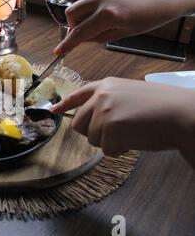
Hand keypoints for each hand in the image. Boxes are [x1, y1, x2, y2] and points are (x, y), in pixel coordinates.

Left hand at [50, 77, 194, 162]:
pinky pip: (106, 149)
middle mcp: (101, 95)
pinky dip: (119, 150)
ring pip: (92, 138)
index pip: (77, 95)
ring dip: (109, 143)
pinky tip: (135, 139)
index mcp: (105, 85)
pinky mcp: (110, 127)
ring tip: (131, 132)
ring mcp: (104, 110)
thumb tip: (90, 120)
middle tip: (116, 133)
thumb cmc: (160, 108)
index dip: (64, 105)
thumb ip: (107, 103)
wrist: (181, 114)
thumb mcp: (128, 95)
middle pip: (79, 124)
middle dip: (94, 134)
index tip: (53, 111)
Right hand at [54, 0, 194, 54]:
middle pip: (71, 13)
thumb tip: (83, 38)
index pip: (79, 33)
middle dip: (73, 25)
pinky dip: (95, 5)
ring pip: (81, 3)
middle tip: (85, 32)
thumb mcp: (124, 33)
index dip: (67, 44)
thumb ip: (99, 36)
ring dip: (85, 14)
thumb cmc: (151, 16)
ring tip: (104, 20)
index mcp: (108, 15)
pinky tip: (112, 8)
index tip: (58, 51)